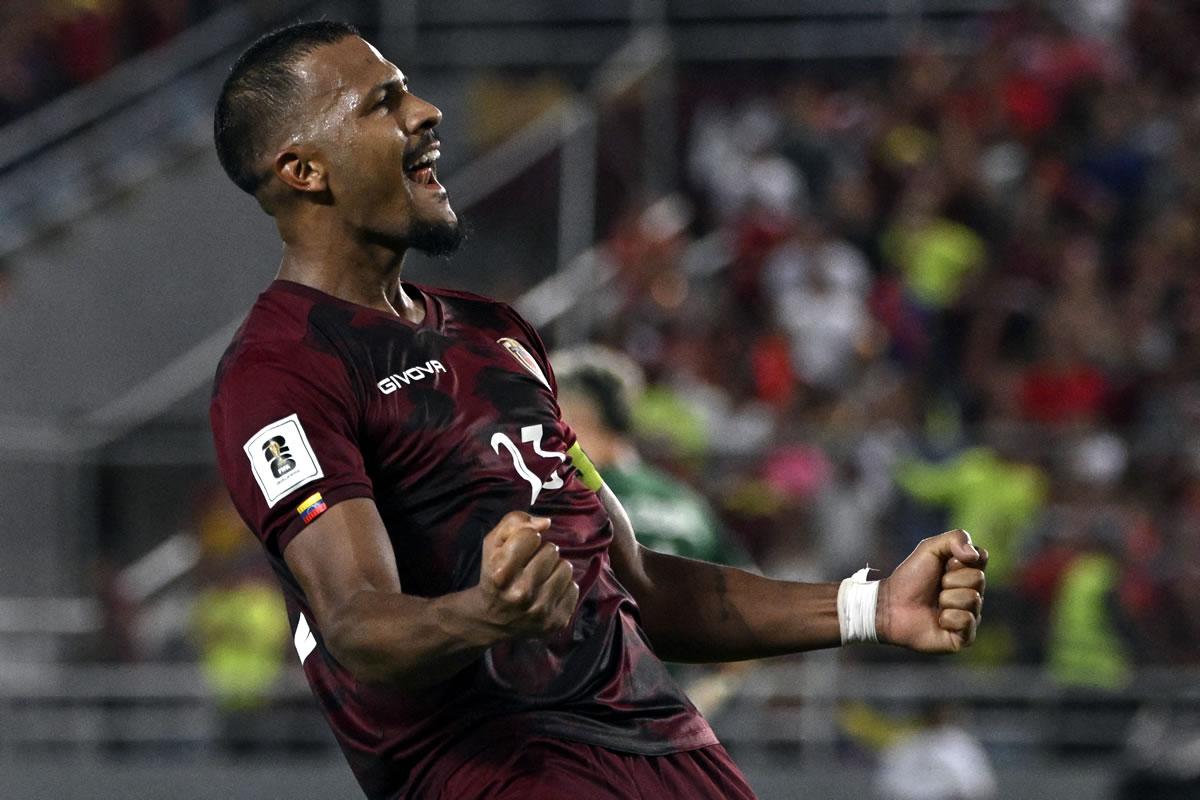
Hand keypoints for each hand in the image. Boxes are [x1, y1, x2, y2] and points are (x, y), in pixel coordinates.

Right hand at [477, 511, 579, 637]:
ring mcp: (541, 610)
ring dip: (555, 568)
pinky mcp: (557, 621)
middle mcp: (521, 593)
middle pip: (551, 550)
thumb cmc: (495, 574)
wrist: (492, 620)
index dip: (526, 538)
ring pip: (566, 567)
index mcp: (501, 573)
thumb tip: (545, 523)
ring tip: (541, 577)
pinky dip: (562, 587)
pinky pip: (573, 588)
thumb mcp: (493, 545)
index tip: (521, 549)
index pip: (530, 536)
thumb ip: (514, 523)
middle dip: (542, 553)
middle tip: (531, 565)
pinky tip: (547, 593)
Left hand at [876, 530, 987, 653]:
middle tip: (936, 586)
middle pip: (978, 579)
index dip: (960, 559)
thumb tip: (975, 555)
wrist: (891, 605)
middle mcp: (973, 594)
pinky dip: (948, 618)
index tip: (944, 564)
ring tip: (935, 603)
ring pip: (973, 599)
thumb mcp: (929, 549)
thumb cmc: (910, 578)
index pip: (982, 558)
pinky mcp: (964, 636)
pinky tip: (938, 620)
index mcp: (968, 573)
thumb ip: (955, 539)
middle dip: (950, 579)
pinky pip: (967, 621)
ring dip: (947, 599)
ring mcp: (970, 615)